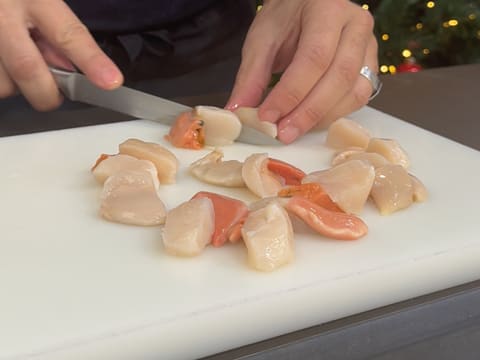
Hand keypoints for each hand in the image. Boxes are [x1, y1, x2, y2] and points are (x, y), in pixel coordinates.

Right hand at [0, 0, 122, 109]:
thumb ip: (56, 32)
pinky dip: (2, 81)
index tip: (111, 81)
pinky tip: (2, 62)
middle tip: (52, 94)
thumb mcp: (41, 2)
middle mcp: (2, 14)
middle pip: (27, 69)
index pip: (67, 33)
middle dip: (45, 93)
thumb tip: (69, 69)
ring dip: (14, 86)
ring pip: (2, 85)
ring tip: (11, 62)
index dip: (90, 60)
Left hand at [226, 0, 377, 143]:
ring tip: (292, 130)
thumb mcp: (262, 40)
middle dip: (307, 113)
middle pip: (338, 78)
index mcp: (328, 9)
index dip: (290, 93)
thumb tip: (238, 112)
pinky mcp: (371, 66)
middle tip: (282, 133)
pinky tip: (309, 122)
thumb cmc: (285, 18)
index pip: (314, 58)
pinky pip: (358, 98)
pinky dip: (333, 116)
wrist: (307, 5)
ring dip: (321, 118)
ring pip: (353, 92)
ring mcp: (369, 47)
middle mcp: (356, 26)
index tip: (267, 117)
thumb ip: (251, 76)